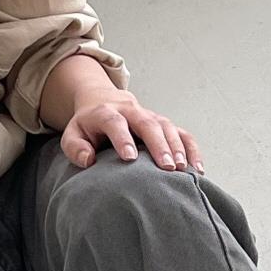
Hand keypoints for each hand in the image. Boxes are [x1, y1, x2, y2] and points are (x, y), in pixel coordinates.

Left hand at [60, 89, 204, 173]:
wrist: (105, 102)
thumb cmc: (89, 126)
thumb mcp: (73, 135)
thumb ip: (75, 147)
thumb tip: (89, 160)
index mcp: (106, 113)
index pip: (115, 123)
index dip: (123, 138)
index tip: (130, 158)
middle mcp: (132, 112)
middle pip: (147, 123)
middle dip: (158, 145)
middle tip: (166, 167)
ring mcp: (151, 117)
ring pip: (167, 127)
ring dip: (177, 147)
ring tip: (182, 169)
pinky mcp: (165, 125)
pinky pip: (182, 134)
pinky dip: (192, 149)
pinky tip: (197, 168)